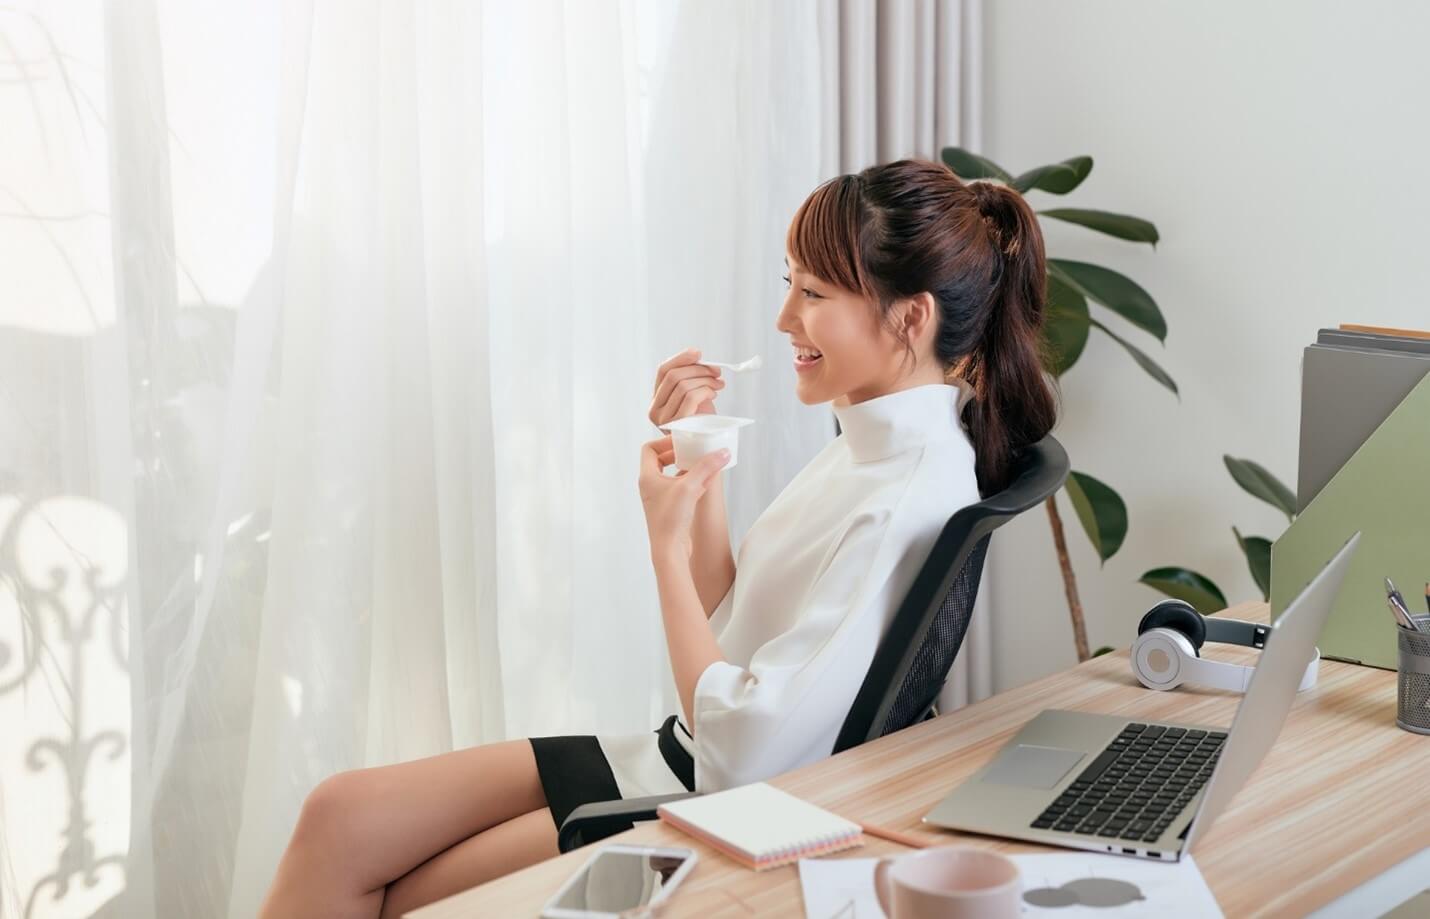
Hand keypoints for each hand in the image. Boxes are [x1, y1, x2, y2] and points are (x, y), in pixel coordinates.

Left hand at [638, 435, 729, 561]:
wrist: (670, 551)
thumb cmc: (671, 520)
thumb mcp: (690, 487)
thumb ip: (706, 467)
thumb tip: (722, 452)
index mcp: (647, 477)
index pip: (650, 449)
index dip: (665, 442)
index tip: (683, 442)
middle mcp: (651, 487)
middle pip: (661, 460)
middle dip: (679, 454)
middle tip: (694, 450)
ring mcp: (660, 498)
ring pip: (673, 475)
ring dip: (688, 468)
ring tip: (704, 463)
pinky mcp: (671, 509)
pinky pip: (681, 489)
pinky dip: (693, 482)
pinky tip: (708, 481)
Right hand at [649, 347, 724, 427]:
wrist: (708, 447)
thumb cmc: (702, 421)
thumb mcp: (694, 396)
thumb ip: (690, 378)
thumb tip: (697, 355)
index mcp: (656, 399)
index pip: (663, 371)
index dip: (680, 358)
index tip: (698, 352)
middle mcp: (654, 409)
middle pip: (674, 376)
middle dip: (699, 369)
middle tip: (716, 372)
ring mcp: (663, 420)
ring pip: (683, 386)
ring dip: (706, 380)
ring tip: (718, 385)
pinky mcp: (676, 426)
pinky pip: (690, 398)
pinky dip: (705, 391)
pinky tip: (713, 393)